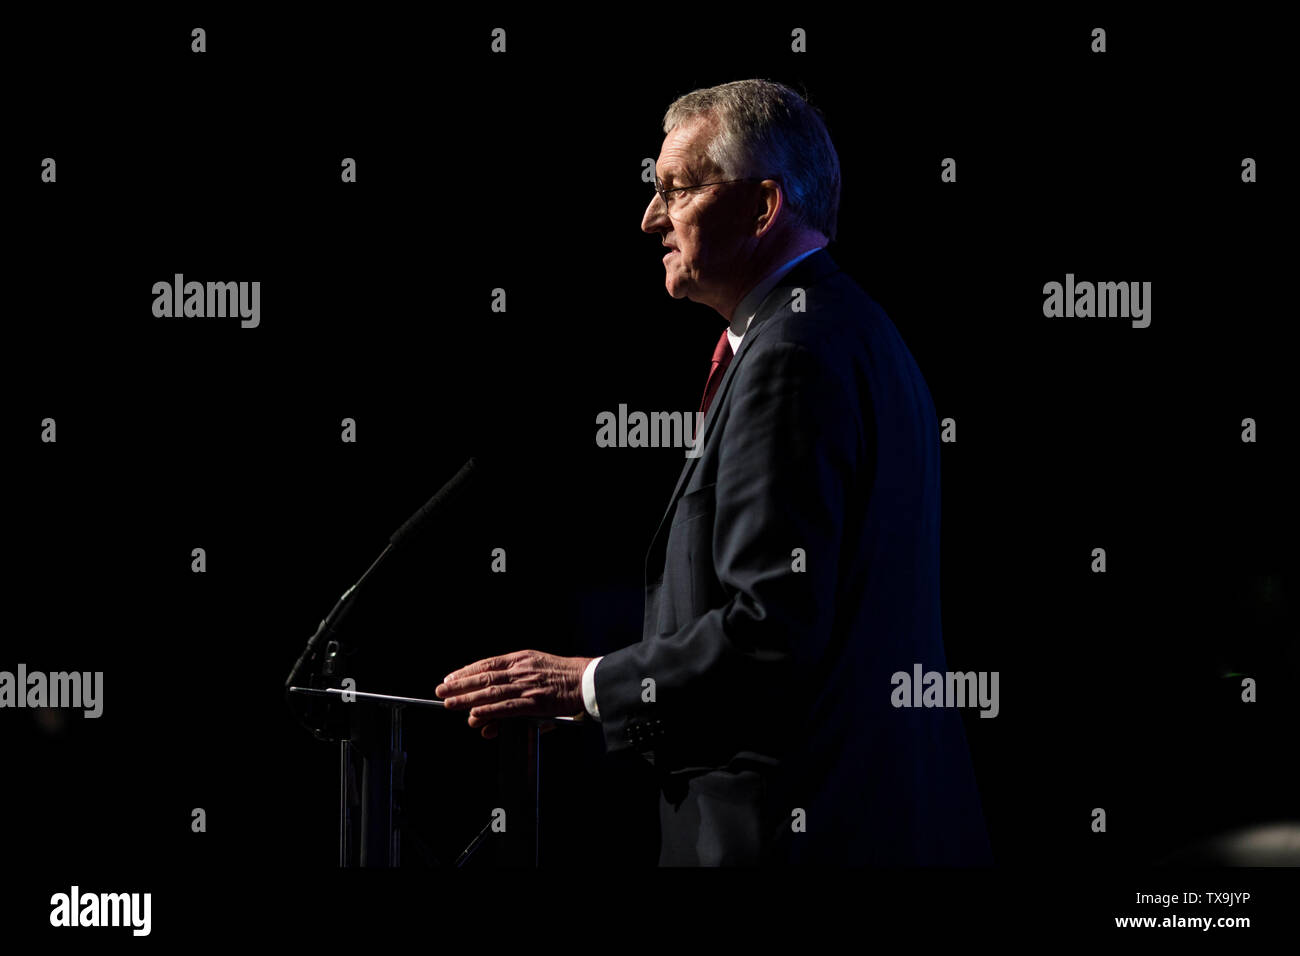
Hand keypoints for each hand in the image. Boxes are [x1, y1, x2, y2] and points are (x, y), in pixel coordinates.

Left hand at [436, 650, 592, 738]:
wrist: (588, 680)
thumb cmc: (564, 675)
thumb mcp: (538, 665)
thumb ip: (516, 679)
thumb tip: (498, 695)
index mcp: (521, 659)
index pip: (487, 664)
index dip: (466, 672)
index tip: (450, 678)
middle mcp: (521, 670)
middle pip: (484, 678)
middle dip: (460, 685)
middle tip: (442, 692)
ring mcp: (527, 686)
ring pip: (491, 693)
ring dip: (468, 699)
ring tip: (450, 704)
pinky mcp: (535, 703)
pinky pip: (507, 708)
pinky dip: (489, 711)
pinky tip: (475, 714)